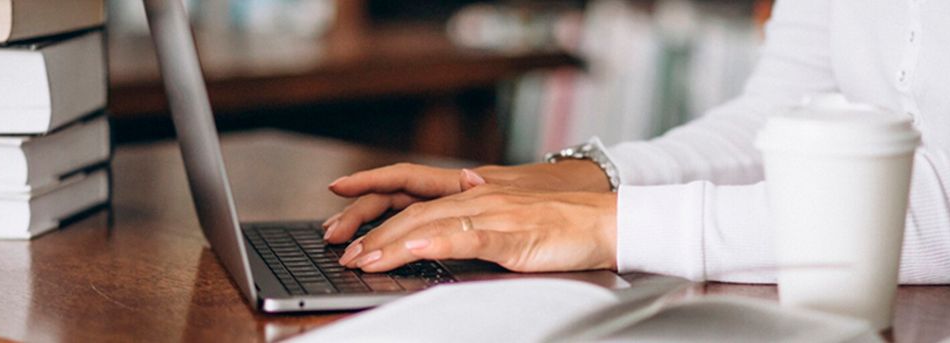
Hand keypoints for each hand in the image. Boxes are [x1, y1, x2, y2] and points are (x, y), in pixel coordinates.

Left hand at [323, 160, 610, 242]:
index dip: (375, 197)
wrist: (608, 220)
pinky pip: (467, 237)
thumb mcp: (512, 213)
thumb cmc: (564, 222)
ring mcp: (494, 213)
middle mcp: (478, 196)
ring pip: (432, 222)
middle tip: (342, 250)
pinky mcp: (512, 234)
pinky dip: (435, 242)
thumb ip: (480, 210)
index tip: (340, 208)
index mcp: (475, 192)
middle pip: (412, 210)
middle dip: (373, 230)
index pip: (414, 193)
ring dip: (392, 241)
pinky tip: (412, 249)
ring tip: (363, 259)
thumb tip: (456, 201)